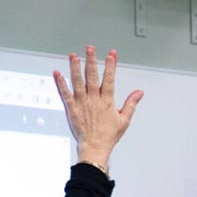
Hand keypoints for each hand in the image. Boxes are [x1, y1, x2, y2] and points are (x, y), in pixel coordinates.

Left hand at [50, 46, 141, 169]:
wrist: (95, 147)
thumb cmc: (109, 135)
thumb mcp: (124, 120)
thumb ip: (131, 104)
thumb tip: (139, 93)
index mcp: (107, 102)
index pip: (109, 80)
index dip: (111, 66)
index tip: (111, 55)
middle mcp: (94, 100)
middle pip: (92, 76)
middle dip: (92, 61)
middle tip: (90, 48)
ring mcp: (81, 103)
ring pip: (77, 82)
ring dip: (75, 68)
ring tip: (74, 56)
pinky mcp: (71, 108)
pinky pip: (64, 93)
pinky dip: (60, 83)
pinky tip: (57, 73)